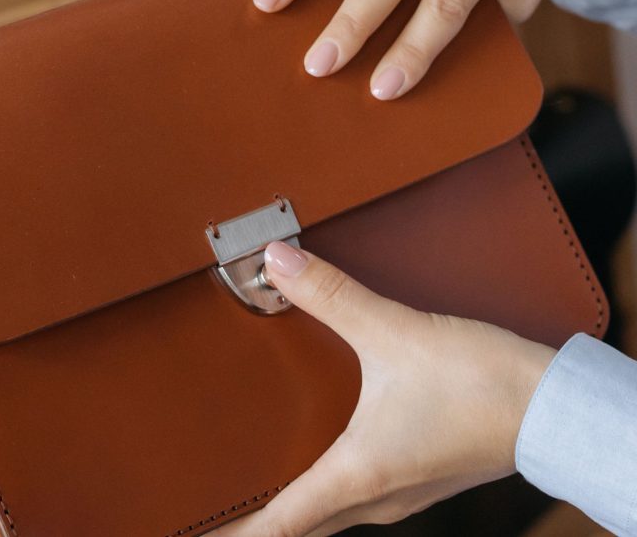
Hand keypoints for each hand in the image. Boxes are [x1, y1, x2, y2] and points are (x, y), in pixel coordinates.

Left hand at [211, 242, 555, 535]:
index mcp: (358, 474)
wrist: (555, 405)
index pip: (278, 525)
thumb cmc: (484, 384)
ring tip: (257, 496)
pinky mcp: (420, 477)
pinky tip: (323, 467)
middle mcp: (377, 496)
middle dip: (256, 527)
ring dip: (293, 509)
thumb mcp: (395, 332)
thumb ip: (331, 295)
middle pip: (300, 527)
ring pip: (330, 515)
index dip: (232, 535)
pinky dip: (326, 494)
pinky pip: (358, 498)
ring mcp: (402, 492)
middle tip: (216, 519)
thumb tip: (278, 262)